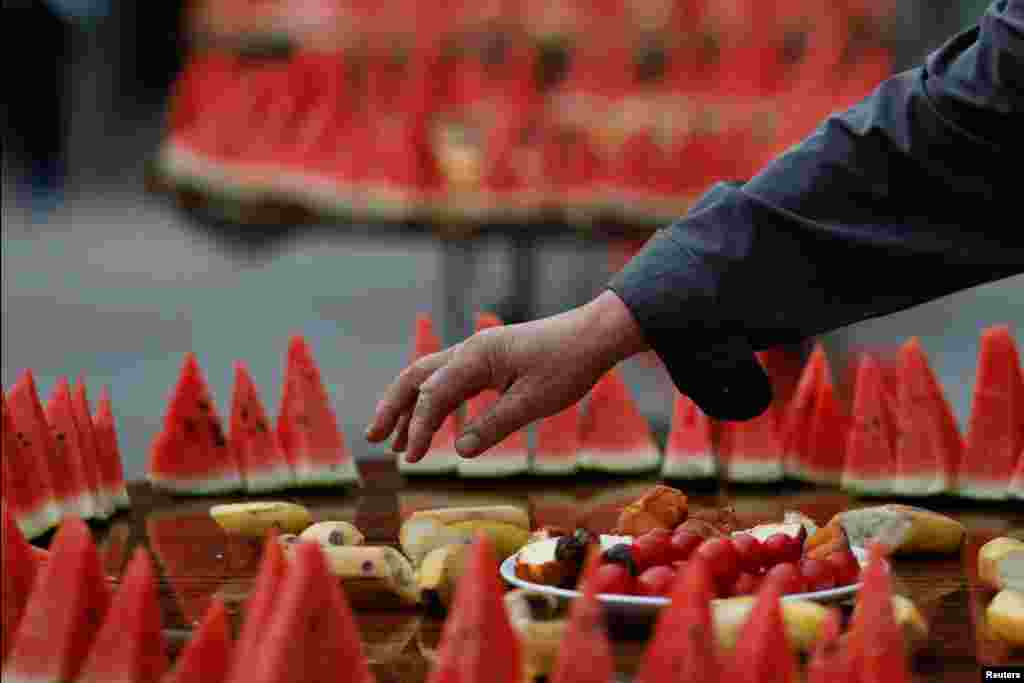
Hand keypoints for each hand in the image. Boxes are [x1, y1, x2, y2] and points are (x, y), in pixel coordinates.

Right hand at [365, 290, 648, 463]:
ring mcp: (478, 352)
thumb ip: (494, 426)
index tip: (413, 460)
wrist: (595, 334)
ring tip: (394, 439)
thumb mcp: (534, 403)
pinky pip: (450, 378)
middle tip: (375, 439)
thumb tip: (461, 451)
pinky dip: (434, 400)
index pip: (433, 396)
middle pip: (416, 377)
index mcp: (477, 357)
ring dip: (410, 405)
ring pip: (430, 377)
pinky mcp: (490, 358)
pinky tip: (432, 422)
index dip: (419, 429)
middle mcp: (470, 350)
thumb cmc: (569, 365)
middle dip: (393, 408)